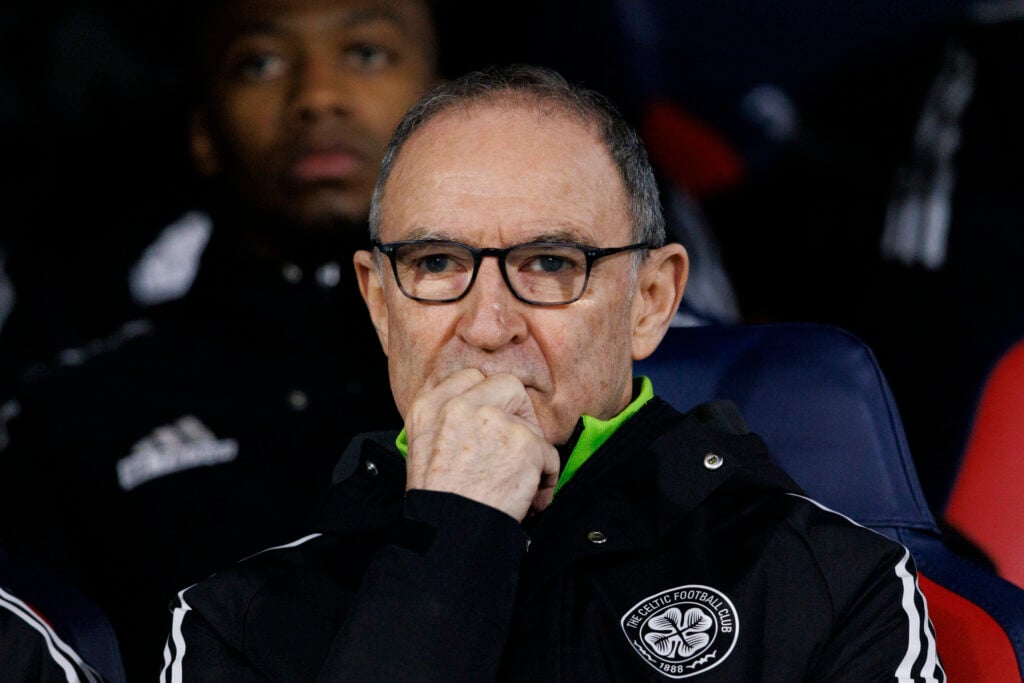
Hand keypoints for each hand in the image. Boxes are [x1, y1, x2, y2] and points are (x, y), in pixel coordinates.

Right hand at [404, 368, 559, 521]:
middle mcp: (460, 406)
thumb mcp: (421, 448)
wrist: (450, 532)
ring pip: (530, 424)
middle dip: (518, 413)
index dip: (487, 398)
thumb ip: (446, 421)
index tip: (493, 420)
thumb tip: (482, 412)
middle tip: (515, 443)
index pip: (470, 377)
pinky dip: (545, 477)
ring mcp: (493, 420)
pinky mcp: (523, 442)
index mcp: (430, 406)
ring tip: (518, 482)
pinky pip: (549, 453)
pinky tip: (528, 497)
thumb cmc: (438, 501)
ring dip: (531, 453)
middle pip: (507, 385)